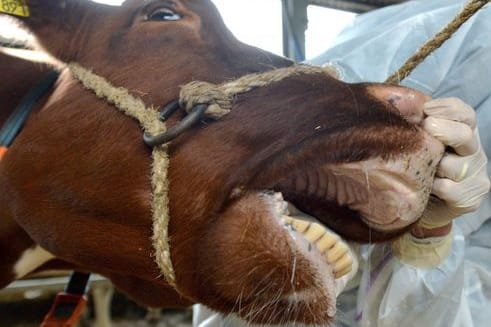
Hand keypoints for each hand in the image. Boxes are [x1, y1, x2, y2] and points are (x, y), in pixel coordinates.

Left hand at [417, 97, 489, 232]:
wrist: (422, 208)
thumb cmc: (418, 169)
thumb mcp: (417, 144)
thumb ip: (415, 125)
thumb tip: (400, 107)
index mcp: (463, 133)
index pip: (465, 114)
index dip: (448, 108)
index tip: (426, 110)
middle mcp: (474, 152)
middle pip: (465, 135)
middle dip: (443, 130)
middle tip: (425, 128)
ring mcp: (475, 176)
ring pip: (454, 164)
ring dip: (433, 165)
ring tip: (419, 168)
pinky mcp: (469, 199)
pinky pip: (448, 188)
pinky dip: (433, 187)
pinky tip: (424, 187)